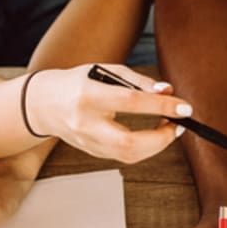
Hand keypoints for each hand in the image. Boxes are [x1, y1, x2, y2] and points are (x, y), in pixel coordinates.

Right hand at [24, 64, 188, 163]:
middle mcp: (86, 123)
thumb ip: (138, 81)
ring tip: (168, 127)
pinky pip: (124, 156)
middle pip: (129, 143)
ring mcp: (87, 142)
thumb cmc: (78, 82)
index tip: (184, 107)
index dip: (161, 106)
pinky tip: (152, 135)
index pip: (130, 102)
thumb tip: (168, 91)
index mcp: (88, 95)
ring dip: (156, 145)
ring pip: (128, 156)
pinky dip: (144, 147)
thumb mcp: (105, 71)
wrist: (42, 105)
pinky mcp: (91, 152)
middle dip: (161, 138)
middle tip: (178, 124)